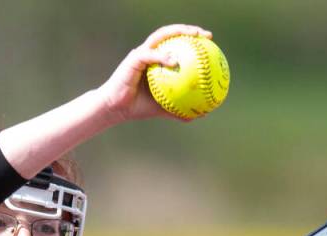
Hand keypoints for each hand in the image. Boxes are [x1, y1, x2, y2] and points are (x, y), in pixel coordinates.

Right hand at [95, 24, 212, 123]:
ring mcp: (141, 53)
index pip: (176, 44)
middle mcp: (150, 53)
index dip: (193, 40)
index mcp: (157, 60)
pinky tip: (174, 61)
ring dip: (177, 32)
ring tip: (193, 36)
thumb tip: (203, 114)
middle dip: (189, 31)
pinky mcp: (133, 59)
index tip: (209, 43)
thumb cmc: (138, 107)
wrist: (116, 108)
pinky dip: (162, 56)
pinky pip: (150, 55)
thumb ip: (181, 109)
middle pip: (171, 34)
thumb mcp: (163, 108)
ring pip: (161, 36)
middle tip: (206, 36)